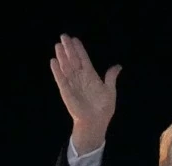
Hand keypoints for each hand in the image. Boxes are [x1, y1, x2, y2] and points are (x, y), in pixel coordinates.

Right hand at [50, 34, 119, 151]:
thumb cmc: (103, 108)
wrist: (96, 122)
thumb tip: (118, 66)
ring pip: (66, 67)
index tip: (75, 39)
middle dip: (69, 48)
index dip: (79, 50)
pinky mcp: (66, 91)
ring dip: (62, 56)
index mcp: (91, 76)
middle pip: (73, 60)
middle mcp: (80, 78)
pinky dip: (57, 71)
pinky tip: (54, 61)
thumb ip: (111, 77)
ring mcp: (72, 84)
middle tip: (64, 36)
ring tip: (58, 45)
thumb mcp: (110, 91)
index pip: (84, 59)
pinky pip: (61, 79)